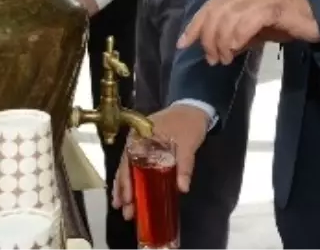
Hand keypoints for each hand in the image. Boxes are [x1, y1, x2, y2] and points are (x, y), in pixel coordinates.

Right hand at [112, 104, 209, 219]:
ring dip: (127, 188)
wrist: (195, 107)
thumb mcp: (188, 144)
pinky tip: (134, 193)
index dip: (126, 182)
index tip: (126, 199)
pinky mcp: (148, 149)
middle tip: (125, 211)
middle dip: (124, 190)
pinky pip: (137, 166)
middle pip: (125, 168)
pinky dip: (135, 180)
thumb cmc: (189, 123)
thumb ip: (184, 166)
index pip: (128, 162)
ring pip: (129, 169)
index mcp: (141, 137)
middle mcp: (136, 141)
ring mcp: (141, 145)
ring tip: (124, 208)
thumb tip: (182, 188)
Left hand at [177, 0, 318, 64]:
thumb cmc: (290, 19)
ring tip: (227, 58)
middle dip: (208, 39)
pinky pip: (247, 21)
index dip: (194, 25)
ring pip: (228, 18)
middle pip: (215, 12)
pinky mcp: (274, 6)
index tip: (183, 44)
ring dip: (222, 42)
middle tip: (214, 59)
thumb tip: (219, 47)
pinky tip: (238, 48)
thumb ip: (237, 30)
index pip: (210, 4)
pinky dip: (238, 36)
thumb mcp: (257, 25)